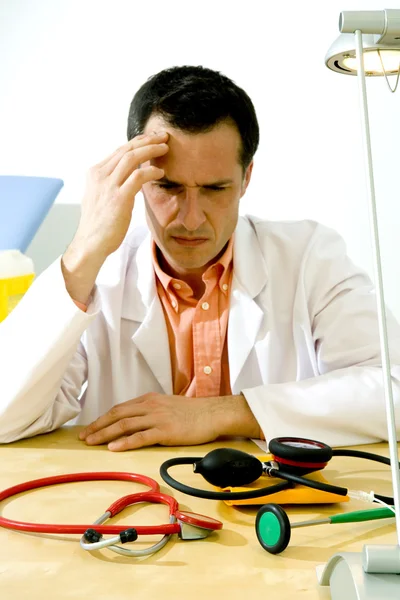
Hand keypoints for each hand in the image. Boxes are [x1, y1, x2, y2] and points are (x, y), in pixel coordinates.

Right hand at [62, 131, 168, 303]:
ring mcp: (108, 186)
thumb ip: (111, 185)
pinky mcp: (119, 198)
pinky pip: (138, 177)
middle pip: (126, 149)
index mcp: (95, 173)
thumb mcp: (100, 198)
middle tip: (163, 136)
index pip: (119, 151)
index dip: (137, 142)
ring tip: (165, 147)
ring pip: (132, 158)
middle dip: (147, 140)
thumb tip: (128, 178)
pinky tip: (160, 172)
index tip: (151, 138)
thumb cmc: (98, 225)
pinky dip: (151, 171)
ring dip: (151, 150)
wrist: (90, 244)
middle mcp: (100, 176)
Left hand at [78, 392, 262, 450]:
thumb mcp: (167, 406)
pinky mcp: (165, 431)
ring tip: (92, 442)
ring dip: (105, 434)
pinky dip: (125, 442)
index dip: (103, 419)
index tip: (90, 428)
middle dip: (98, 426)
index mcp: (149, 400)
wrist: (212, 413)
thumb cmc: (192, 412)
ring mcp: (157, 418)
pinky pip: (141, 436)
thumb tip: (135, 421)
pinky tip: (113, 448)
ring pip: (125, 425)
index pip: (120, 408)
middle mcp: (150, 406)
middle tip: (84, 437)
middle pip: (117, 415)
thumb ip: (150, 411)